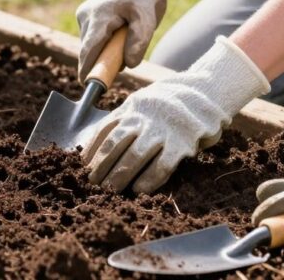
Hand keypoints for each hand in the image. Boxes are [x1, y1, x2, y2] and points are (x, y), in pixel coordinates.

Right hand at [77, 0, 172, 79]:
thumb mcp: (148, 17)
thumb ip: (139, 41)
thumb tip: (129, 64)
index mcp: (100, 16)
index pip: (89, 49)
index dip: (87, 69)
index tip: (87, 84)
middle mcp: (86, 15)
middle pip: (90, 49)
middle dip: (104, 58)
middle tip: (125, 54)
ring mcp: (84, 14)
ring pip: (92, 43)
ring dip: (106, 48)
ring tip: (125, 33)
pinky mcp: (86, 14)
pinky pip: (93, 36)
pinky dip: (105, 39)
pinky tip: (118, 28)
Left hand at [83, 36, 269, 193]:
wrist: (203, 92)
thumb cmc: (164, 104)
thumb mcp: (139, 103)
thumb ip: (121, 119)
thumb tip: (94, 144)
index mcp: (130, 108)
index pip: (103, 130)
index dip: (90, 150)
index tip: (80, 166)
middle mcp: (143, 118)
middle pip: (114, 145)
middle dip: (100, 166)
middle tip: (90, 184)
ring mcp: (162, 131)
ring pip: (134, 156)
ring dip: (119, 176)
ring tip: (109, 190)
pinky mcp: (181, 144)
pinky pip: (162, 165)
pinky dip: (149, 179)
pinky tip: (139, 190)